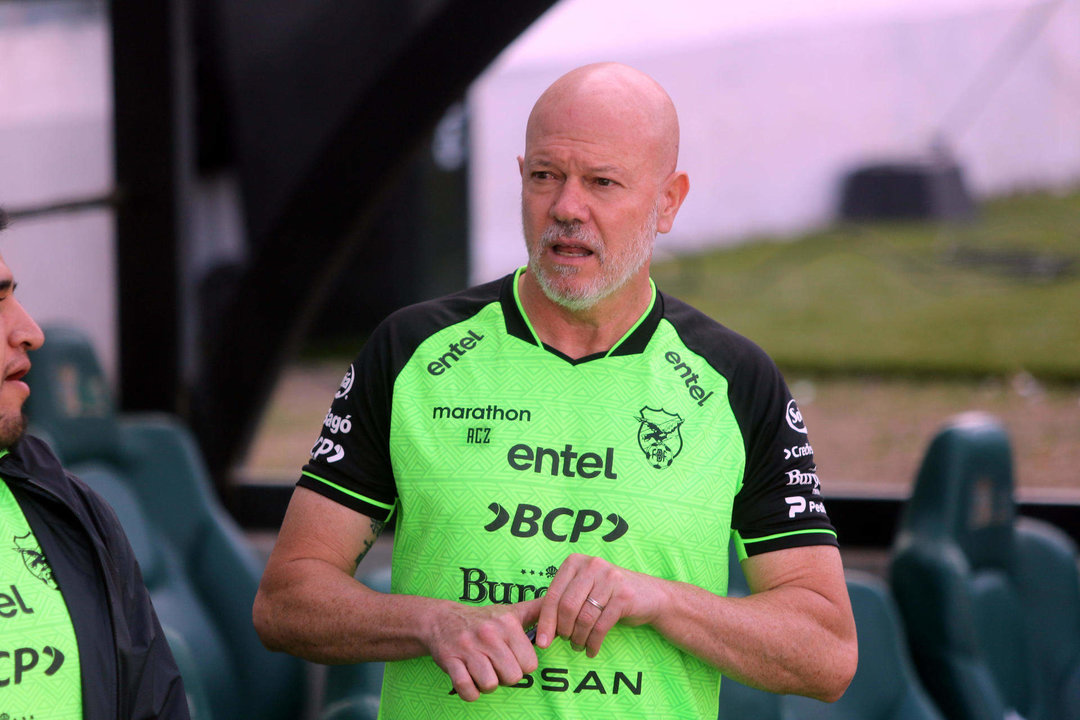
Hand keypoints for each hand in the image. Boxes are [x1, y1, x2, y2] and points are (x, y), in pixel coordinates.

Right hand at [426, 598, 541, 701]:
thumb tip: (562, 607)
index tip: (513, 659)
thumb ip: (538, 610)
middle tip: (497, 667)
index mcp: (507, 624)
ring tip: (483, 671)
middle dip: (506, 677)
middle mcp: (489, 634)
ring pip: (490, 684)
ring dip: (487, 684)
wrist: (441, 619)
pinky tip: (469, 679)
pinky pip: (467, 690)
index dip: (523, 666)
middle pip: (513, 677)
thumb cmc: (483, 620)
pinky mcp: (450, 660)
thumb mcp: (511, 611)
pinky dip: (470, 692)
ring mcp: (468, 648)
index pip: (530, 664)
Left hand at [535, 553, 665, 657]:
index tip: (542, 642)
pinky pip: (601, 626)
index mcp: (575, 562)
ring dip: (578, 638)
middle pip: (567, 606)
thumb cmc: (609, 595)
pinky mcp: (624, 596)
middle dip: (563, 630)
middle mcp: (592, 565)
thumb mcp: (584, 589)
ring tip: (579, 646)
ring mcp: (610, 579)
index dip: (545, 621)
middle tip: (566, 642)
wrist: (650, 595)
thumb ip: (563, 601)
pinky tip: (591, 650)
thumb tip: (539, 630)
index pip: (553, 595)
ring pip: (584, 618)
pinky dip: (593, 643)